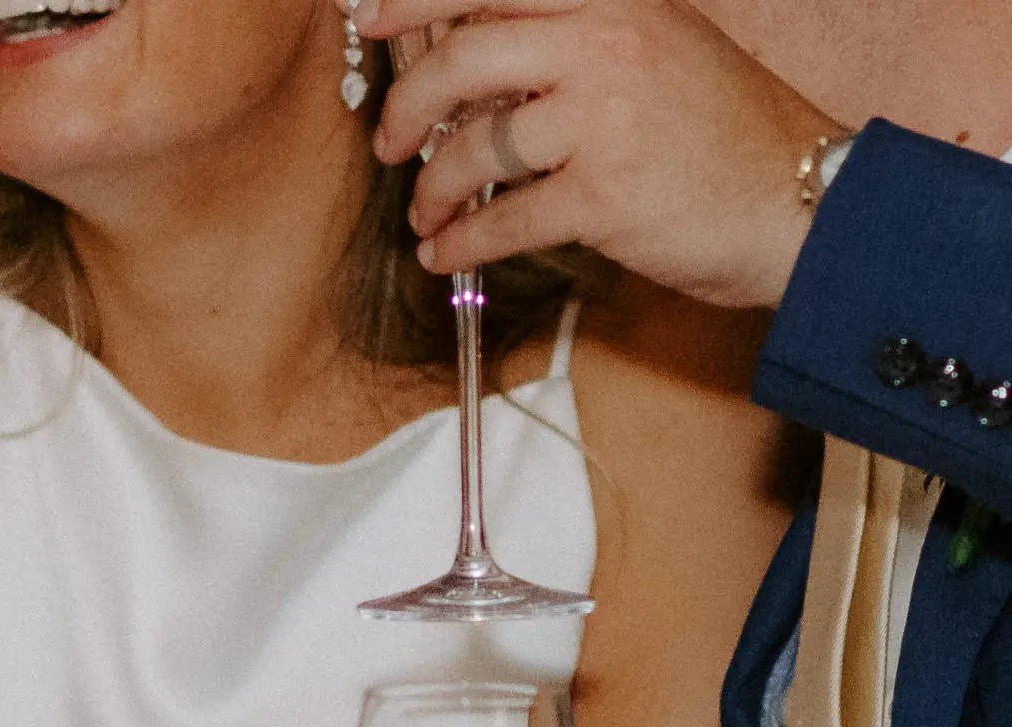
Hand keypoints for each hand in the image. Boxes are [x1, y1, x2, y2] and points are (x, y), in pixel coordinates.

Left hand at [361, 0, 844, 309]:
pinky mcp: (605, 196)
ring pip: (474, 147)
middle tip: (390, 142)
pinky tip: (446, 253)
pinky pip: (502, 219)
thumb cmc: (721, 134)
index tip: (370, 20)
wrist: (804, 198)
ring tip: (427, 216)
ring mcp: (608, 119)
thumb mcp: (654, 51)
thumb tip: (464, 66)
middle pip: (463, 58)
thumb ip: (566, 46)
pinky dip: (461, 244)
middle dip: (407, 106)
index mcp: (616, 2)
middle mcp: (610, 45)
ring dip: (432, 191)